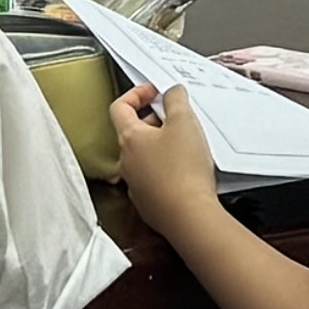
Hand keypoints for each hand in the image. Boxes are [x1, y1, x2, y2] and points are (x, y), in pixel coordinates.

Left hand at [110, 83, 215, 221]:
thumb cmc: (183, 171)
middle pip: (134, 132)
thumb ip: (176, 99)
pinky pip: (154, 178)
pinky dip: (167, 170)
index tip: (154, 92)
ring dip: (162, 146)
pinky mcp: (148, 203)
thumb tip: (171, 92)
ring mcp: (136, 184)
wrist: (189, 217)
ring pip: (145, 156)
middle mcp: (126, 162)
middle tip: (178, 118)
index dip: (136, 94)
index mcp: (129, 139)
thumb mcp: (184, 122)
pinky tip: (187, 171)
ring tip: (187, 146)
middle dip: (155, 120)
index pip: (120, 107)